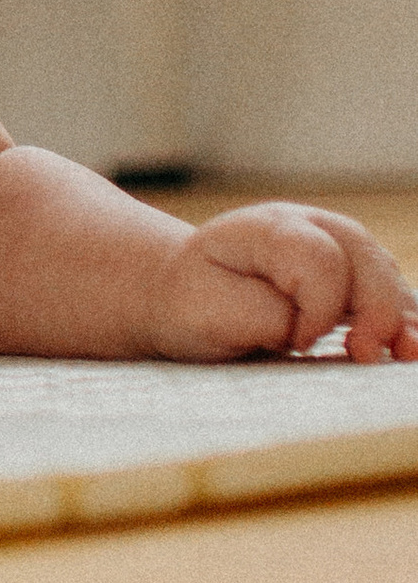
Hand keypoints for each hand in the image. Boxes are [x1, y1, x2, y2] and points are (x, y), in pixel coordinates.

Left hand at [151, 201, 417, 364]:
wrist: (187, 293)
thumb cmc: (194, 302)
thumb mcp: (208, 310)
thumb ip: (264, 316)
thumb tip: (314, 331)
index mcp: (268, 228)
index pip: (318, 258)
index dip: (320, 306)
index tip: (298, 344)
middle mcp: (312, 227)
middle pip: (366, 260)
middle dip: (376, 311)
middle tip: (364, 354)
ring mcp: (338, 247)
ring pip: (386, 276)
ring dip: (401, 317)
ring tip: (404, 354)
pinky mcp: (354, 275)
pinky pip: (390, 294)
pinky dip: (404, 321)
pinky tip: (408, 349)